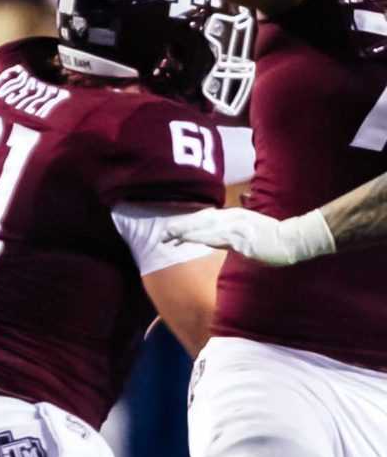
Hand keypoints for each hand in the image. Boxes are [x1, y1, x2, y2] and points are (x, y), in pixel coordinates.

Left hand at [164, 205, 334, 265]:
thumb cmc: (275, 236)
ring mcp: (236, 227)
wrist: (295, 239)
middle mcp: (232, 218)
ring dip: (184, 232)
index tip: (172, 230)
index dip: (188, 223)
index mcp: (235, 215)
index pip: (205, 218)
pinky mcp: (240, 238)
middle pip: (200, 221)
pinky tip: (187, 240)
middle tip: (162, 234)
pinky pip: (214, 238)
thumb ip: (236, 228)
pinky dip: (198, 238)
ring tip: (167, 237)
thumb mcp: (252, 228)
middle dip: (180, 227)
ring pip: (203, 228)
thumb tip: (223, 232)